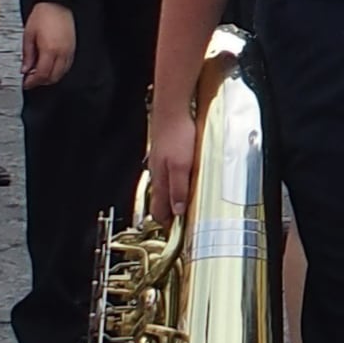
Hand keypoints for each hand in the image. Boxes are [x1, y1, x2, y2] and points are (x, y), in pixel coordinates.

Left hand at [19, 1, 75, 89]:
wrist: (55, 4)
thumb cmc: (42, 16)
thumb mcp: (28, 36)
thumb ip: (27, 56)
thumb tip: (25, 69)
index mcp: (49, 50)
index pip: (42, 74)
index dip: (33, 82)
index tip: (26, 83)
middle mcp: (61, 52)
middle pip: (53, 77)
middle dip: (41, 81)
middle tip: (31, 79)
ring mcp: (69, 50)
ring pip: (62, 73)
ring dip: (50, 76)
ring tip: (39, 72)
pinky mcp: (73, 47)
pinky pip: (67, 65)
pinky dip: (59, 70)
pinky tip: (50, 66)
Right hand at [143, 99, 199, 222]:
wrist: (172, 107)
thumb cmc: (177, 133)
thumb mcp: (182, 165)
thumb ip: (179, 188)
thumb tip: (178, 211)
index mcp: (160, 179)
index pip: (159, 209)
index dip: (167, 224)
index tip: (176, 235)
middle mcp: (158, 172)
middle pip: (161, 199)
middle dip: (169, 213)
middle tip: (181, 224)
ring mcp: (161, 161)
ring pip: (166, 186)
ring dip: (173, 198)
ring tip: (184, 206)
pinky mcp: (167, 151)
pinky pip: (171, 172)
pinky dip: (177, 182)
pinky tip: (185, 179)